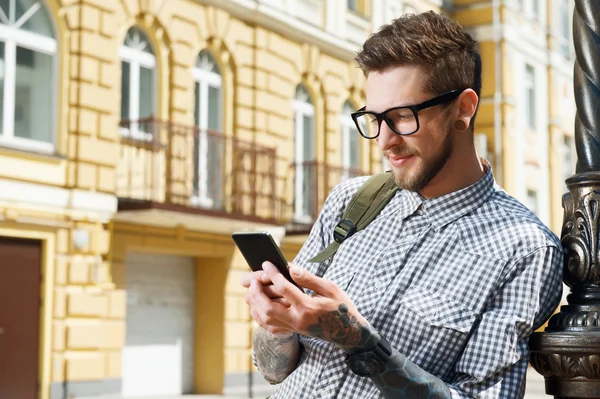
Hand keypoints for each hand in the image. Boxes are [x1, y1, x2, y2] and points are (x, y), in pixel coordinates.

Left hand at [245, 261, 369, 349]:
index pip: (284, 288)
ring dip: (255, 304)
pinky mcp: (292, 331)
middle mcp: (298, 319)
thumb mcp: (330, 288)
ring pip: (265, 319)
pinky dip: (259, 316)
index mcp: (308, 307)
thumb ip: (309, 278)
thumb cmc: (341, 307)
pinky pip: (269, 327)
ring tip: (251, 290)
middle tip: (253, 279)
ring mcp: (294, 328)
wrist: (348, 332)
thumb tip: (291, 268)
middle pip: (268, 307)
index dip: (273, 274)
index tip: (266, 264)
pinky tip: (257, 305)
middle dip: (257, 292)